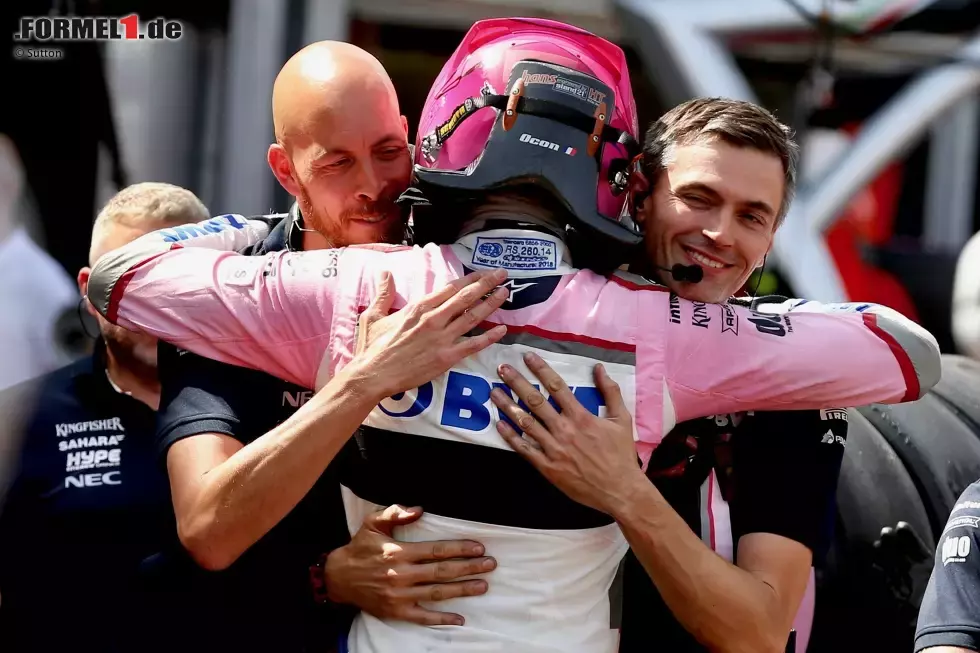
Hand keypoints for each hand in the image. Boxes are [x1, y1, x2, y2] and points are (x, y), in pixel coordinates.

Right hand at [323, 504, 495, 625]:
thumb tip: (419, 509)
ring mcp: (399, 595)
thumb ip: (395, 512)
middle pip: (442, 572)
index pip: (436, 550)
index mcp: (399, 551)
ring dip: (462, 590)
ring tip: (483, 586)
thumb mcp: (372, 523)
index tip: (479, 547)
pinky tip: (460, 618)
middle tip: (490, 565)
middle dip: (469, 568)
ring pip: (437, 593)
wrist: (338, 578)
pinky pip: (422, 616)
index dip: (459, 549)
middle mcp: (401, 574)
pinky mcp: (396, 611)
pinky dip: (441, 618)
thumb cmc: (360, 547)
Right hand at [349, 269, 508, 400]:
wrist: (374, 374)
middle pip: (466, 297)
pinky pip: (473, 344)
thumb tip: (384, 273)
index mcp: (418, 307)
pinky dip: (489, 337)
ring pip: (473, 316)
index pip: (450, 288)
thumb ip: (383, 294)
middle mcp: (433, 319)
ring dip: (491, 303)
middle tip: (502, 274)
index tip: (483, 272)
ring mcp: (442, 338)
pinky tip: (502, 329)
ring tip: (505, 293)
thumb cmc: (373, 347)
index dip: (469, 279)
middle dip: (486, 283)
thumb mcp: (374, 315)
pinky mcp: (446, 357)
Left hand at [490, 352, 643, 516]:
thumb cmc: (621, 454)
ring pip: (525, 423)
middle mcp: (564, 430)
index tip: (527, 356)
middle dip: (517, 382)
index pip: (556, 386)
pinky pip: (525, 449)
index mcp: (581, 417)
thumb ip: (611, 391)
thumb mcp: (622, 419)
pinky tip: (499, 424)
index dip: (540, 369)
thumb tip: (599, 367)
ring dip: (508, 406)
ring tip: (494, 392)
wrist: (619, 490)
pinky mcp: (547, 467)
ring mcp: (553, 449)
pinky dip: (510, 437)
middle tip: (502, 369)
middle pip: (535, 401)